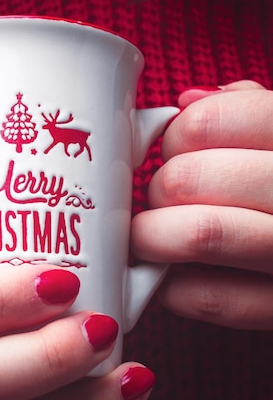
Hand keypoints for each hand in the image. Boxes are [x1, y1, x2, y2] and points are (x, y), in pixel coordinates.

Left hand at [131, 80, 272, 328]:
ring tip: (152, 236)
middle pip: (187, 178)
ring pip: (199, 234)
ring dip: (153, 235)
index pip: (206, 121)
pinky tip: (172, 275)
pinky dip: (170, 287)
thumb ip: (248, 109)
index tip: (175, 149)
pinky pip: (207, 297)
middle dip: (158, 189)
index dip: (174, 136)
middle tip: (161, 199)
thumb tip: (189, 102)